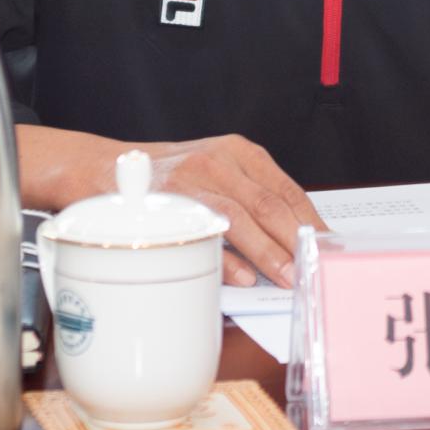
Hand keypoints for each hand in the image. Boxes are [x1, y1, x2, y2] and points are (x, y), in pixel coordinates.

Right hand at [17, 125, 326, 287]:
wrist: (100, 169)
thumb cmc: (167, 180)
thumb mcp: (214, 174)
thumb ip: (250, 199)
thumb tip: (290, 243)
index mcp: (238, 152)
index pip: (286, 190)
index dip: (311, 222)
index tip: (329, 249)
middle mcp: (218, 160)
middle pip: (270, 203)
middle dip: (296, 241)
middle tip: (314, 270)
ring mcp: (191, 179)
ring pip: (241, 216)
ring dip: (269, 252)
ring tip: (288, 277)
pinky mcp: (165, 201)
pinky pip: (203, 230)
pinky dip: (226, 257)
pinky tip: (244, 276)